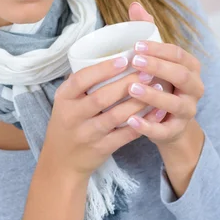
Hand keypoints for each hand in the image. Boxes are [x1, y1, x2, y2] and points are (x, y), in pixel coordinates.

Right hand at [44, 55, 166, 177]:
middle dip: (126, 83)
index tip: (124, 59)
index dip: (103, 69)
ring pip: (116, 116)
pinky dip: (143, 123)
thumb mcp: (64, 103)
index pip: (81, 80)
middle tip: (146, 72)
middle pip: (101, 97)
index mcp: (63, 99)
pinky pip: (126, 134)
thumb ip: (79, 84)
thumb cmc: (67, 125)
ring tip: (156, 88)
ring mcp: (87, 134)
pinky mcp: (101, 148)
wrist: (62, 162)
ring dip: (138, 102)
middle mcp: (73, 116)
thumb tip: (105, 56)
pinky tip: (157, 112)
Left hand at [125, 2, 204, 145]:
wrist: (168, 124)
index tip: (136, 45)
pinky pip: (163, 131)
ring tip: (131, 88)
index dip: (158, 49)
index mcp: (190, 67)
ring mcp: (187, 111)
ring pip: (174, 103)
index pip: (178, 54)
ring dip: (153, 95)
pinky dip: (148, 126)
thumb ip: (147, 32)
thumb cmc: (160, 83)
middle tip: (134, 62)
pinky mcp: (176, 131)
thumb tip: (134, 4)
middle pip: (180, 75)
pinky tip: (131, 120)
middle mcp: (194, 88)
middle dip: (158, 67)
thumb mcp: (156, 59)